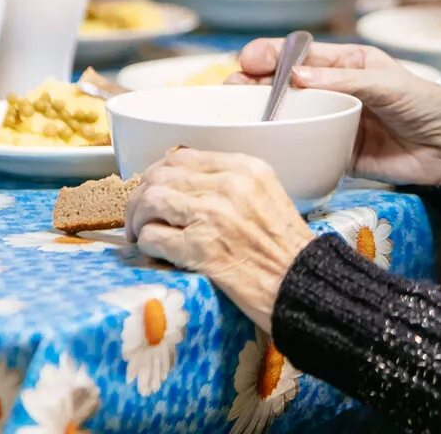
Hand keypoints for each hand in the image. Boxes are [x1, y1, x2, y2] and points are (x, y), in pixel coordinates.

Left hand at [125, 147, 313, 332]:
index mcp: (246, 169)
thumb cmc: (287, 249)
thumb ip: (231, 183)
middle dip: (142, 196)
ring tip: (141, 233)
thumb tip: (186, 185)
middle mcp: (228, 186)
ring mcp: (212, 216)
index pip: (183, 157)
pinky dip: (146, 244)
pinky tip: (154, 252)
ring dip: (138, 219)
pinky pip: (153, 236)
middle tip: (141, 215)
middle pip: (161, 175)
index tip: (155, 188)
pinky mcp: (200, 249)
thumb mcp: (266, 196)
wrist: (302, 284)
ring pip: (150, 200)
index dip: (160, 173)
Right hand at [232, 40, 440, 186]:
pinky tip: (261, 147)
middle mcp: (333, 91)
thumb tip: (295, 75)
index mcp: (346, 64)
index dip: (271, 54)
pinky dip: (282, 147)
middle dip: (254, 84)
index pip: (299, 54)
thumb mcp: (387, 83)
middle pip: (283, 85)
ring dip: (261, 115)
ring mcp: (332, 122)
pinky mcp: (336, 153)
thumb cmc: (426, 104)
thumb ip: (343, 81)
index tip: (249, 60)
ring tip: (236, 115)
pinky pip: (303, 148)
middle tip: (232, 89)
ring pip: (288, 116)